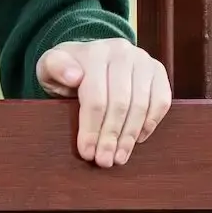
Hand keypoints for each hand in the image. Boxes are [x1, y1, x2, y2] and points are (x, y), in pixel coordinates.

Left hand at [38, 39, 171, 166]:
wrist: (88, 57)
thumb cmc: (67, 68)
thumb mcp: (50, 67)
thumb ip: (55, 68)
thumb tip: (73, 77)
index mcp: (94, 52)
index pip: (95, 97)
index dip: (91, 129)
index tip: (87, 153)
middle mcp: (122, 52)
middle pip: (120, 104)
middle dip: (111, 137)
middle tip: (104, 161)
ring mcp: (143, 60)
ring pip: (142, 105)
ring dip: (130, 136)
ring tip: (119, 157)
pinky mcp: (158, 71)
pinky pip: (161, 101)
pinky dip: (150, 123)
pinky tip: (136, 139)